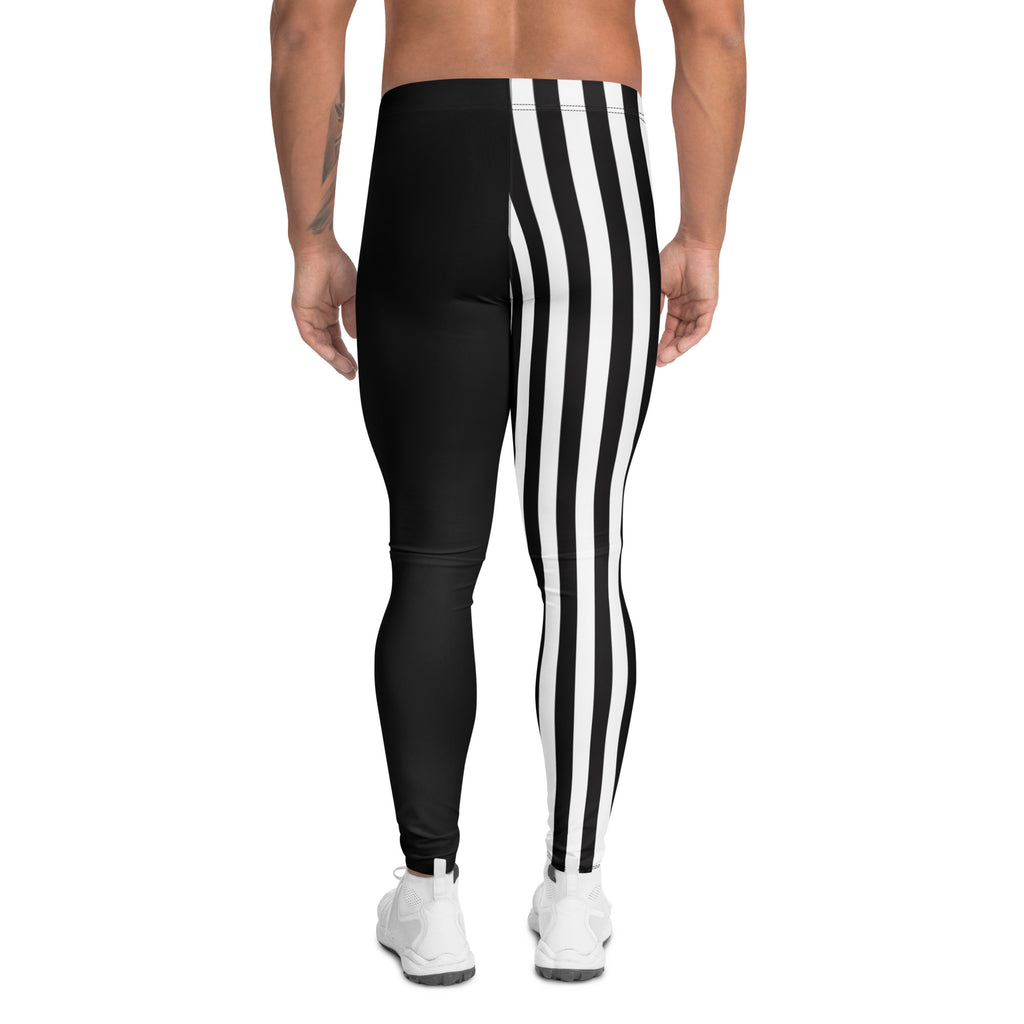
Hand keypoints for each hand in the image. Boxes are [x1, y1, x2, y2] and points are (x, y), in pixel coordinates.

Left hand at [291, 243, 357, 378]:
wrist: (321, 250)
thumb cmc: (335, 266)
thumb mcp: (351, 297)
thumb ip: (352, 317)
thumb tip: (355, 337)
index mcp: (328, 313)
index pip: (337, 339)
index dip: (346, 354)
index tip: (356, 366)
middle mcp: (317, 317)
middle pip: (328, 346)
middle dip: (340, 362)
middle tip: (351, 374)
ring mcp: (308, 316)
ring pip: (320, 345)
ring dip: (333, 359)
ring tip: (346, 370)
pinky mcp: (301, 314)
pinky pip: (312, 337)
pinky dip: (323, 349)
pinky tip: (334, 358)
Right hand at [657, 239, 719, 366]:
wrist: (692, 244)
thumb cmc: (674, 258)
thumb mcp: (657, 285)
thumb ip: (654, 304)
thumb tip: (646, 322)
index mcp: (677, 305)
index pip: (669, 331)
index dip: (660, 344)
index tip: (651, 354)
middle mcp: (689, 309)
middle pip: (679, 337)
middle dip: (668, 351)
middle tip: (657, 362)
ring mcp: (699, 309)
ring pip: (689, 336)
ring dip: (677, 349)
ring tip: (665, 358)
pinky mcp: (708, 306)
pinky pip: (700, 329)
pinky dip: (689, 340)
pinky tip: (679, 348)